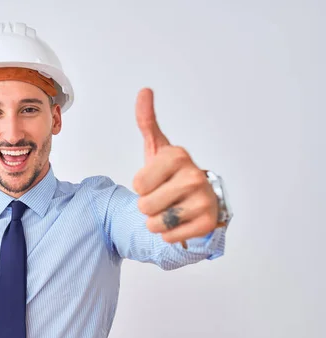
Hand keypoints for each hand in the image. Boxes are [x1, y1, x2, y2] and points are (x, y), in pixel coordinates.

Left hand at [132, 88, 218, 246]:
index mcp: (177, 156)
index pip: (138, 184)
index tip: (157, 180)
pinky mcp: (208, 223)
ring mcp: (204, 200)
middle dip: (148, 206)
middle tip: (164, 197)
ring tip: (171, 209)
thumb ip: (147, 121)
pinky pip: (170, 237)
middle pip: (144, 205)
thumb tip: (144, 91)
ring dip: (157, 222)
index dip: (142, 187)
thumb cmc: (171, 175)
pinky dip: (170, 235)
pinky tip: (181, 222)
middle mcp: (194, 175)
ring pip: (156, 223)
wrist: (195, 200)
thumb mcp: (157, 148)